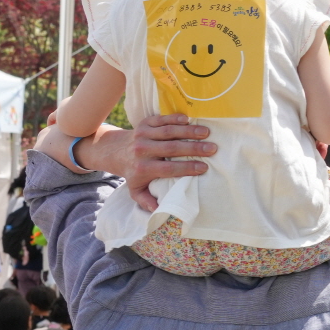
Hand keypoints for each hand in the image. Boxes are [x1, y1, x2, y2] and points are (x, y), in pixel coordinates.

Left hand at [41, 115, 215, 211]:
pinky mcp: (144, 123)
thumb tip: (160, 210)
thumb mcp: (136, 190)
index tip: (204, 168)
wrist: (116, 151)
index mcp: (142, 168)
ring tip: (206, 132)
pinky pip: (162, 119)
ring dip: (189, 131)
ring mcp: (142, 134)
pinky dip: (175, 118)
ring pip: (168, 131)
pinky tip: (190, 119)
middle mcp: (141, 150)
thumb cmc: (134, 172)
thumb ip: (147, 201)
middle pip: (171, 148)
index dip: (187, 168)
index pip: (168, 168)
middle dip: (194, 148)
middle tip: (213, 148)